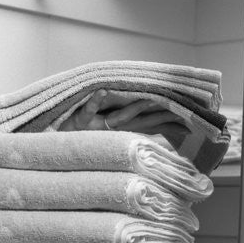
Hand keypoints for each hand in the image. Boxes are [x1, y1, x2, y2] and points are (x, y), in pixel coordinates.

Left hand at [59, 89, 188, 146]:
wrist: (54, 153)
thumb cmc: (79, 139)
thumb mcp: (104, 135)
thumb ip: (128, 128)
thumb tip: (149, 128)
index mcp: (120, 130)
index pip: (150, 125)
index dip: (169, 122)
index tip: (189, 119)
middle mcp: (112, 129)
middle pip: (142, 121)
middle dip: (160, 114)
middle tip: (180, 110)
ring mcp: (97, 127)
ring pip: (121, 117)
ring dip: (135, 108)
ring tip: (150, 99)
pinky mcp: (80, 122)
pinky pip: (88, 109)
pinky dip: (95, 100)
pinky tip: (103, 90)